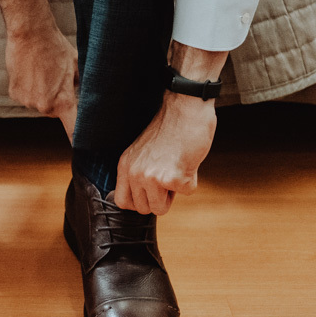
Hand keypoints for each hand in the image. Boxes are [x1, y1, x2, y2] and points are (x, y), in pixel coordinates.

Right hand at [0, 0, 78, 139]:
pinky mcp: (14, 94)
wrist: (30, 33)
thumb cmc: (56, 47)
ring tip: (42, 71)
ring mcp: (27, 102)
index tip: (83, 149)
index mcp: (63, 101)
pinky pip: (26, 96)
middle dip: (58, 99)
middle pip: (54, 112)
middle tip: (56, 78)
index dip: (78, 139)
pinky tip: (31, 71)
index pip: (73, 130)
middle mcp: (43, 106)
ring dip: (42, 92)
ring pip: (39, 103)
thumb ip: (81, 87)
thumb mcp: (77, 67)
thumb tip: (89, 99)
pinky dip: (29, 87)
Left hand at [115, 44, 226, 214]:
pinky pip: (187, 193)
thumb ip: (137, 173)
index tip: (151, 193)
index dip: (140, 201)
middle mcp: (135, 172)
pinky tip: (189, 160)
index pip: (123, 202)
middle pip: (145, 208)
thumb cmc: (170, 128)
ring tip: (177, 167)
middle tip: (169, 174)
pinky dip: (193, 180)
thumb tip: (141, 199)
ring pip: (162, 208)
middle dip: (160, 198)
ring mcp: (153, 177)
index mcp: (125, 165)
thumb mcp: (142, 151)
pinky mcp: (174, 178)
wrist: (186, 108)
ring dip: (174, 191)